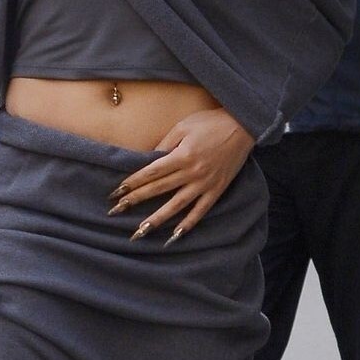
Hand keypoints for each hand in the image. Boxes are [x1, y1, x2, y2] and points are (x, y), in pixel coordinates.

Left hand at [108, 108, 254, 241]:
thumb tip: (147, 160)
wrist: (243, 126)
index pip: (151, 173)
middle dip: (135, 201)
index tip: (116, 193)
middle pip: (158, 190)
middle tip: (115, 212)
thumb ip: (165, 144)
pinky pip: (200, 212)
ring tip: (140, 231)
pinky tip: (174, 237)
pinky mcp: (216, 191)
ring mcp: (205, 184)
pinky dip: (188, 225)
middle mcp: (192, 172)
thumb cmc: (210, 123)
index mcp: (182, 155)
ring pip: (176, 206)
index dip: (132, 183)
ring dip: (157, 219)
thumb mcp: (183, 126)